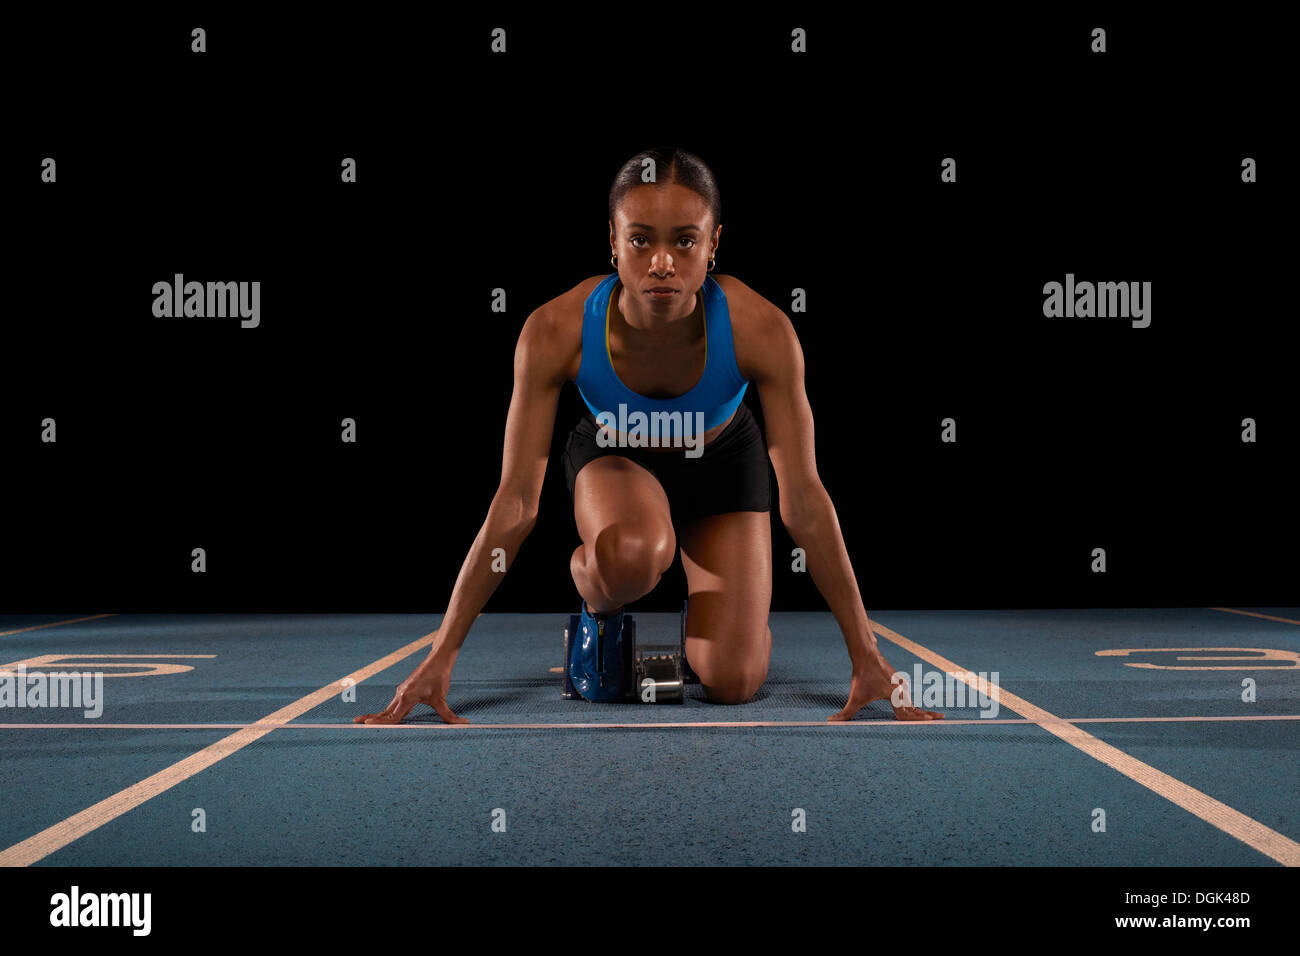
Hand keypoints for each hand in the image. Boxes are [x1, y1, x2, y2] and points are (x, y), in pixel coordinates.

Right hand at [353, 640, 465, 724]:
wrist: (437, 660)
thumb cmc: (439, 677)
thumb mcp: (442, 698)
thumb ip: (449, 714)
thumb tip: (463, 724)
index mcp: (407, 697)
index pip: (392, 715)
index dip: (380, 721)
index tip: (366, 724)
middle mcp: (400, 695)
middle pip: (384, 711)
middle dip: (370, 718)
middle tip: (355, 723)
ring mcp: (401, 692)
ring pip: (388, 708)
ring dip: (377, 715)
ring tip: (364, 722)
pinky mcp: (404, 691)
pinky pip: (394, 704)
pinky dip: (386, 712)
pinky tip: (382, 717)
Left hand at [829, 651, 943, 721]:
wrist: (866, 655)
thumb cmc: (861, 677)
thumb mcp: (854, 698)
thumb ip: (845, 713)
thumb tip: (830, 722)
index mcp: (895, 698)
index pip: (909, 714)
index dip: (920, 720)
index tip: (932, 722)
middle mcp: (901, 691)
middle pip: (916, 707)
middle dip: (928, 714)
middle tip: (943, 719)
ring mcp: (900, 686)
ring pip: (911, 701)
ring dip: (920, 709)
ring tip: (933, 716)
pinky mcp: (897, 681)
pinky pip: (906, 695)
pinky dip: (912, 702)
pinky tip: (914, 707)